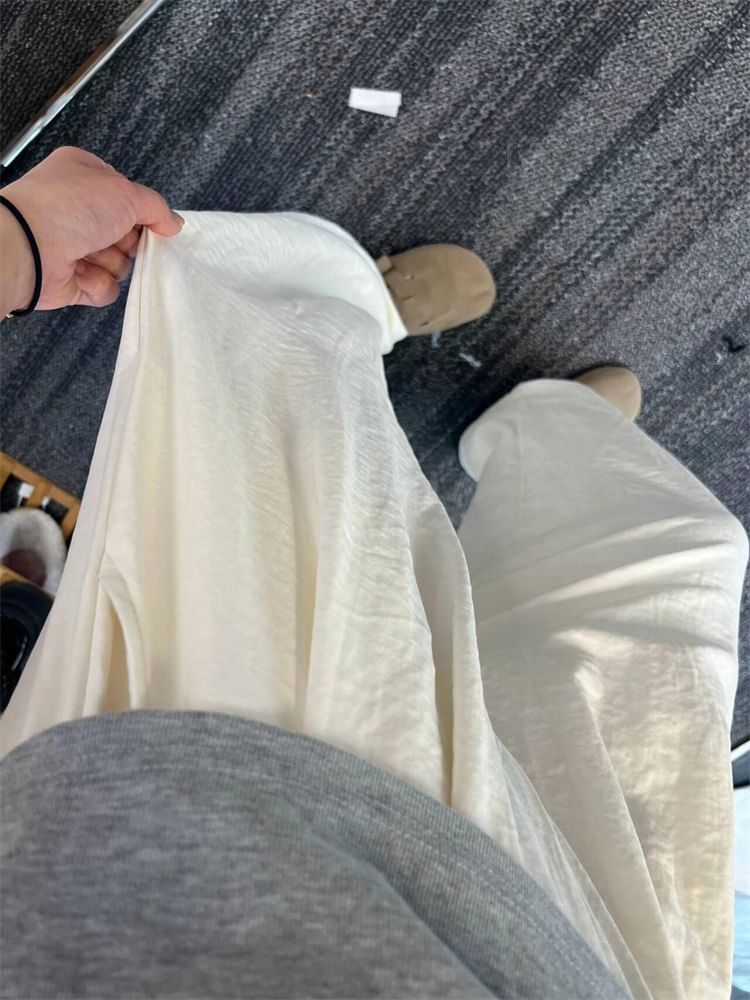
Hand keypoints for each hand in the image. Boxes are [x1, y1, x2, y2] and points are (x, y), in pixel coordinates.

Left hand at [0, 146, 182, 314]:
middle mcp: (77, 209)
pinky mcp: (72, 278)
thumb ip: (156, 208)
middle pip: (128, 234)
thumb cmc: (67, 207)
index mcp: (84, 176)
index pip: (128, 197)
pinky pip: (105, 288)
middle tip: (115, 237)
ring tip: (90, 253)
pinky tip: (80, 272)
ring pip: (119, 264)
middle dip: (127, 241)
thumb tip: (173, 223)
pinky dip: (98, 283)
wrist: (30, 246)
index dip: (141, 212)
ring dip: (111, 262)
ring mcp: (73, 245)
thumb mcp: (125, 193)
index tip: (148, 221)